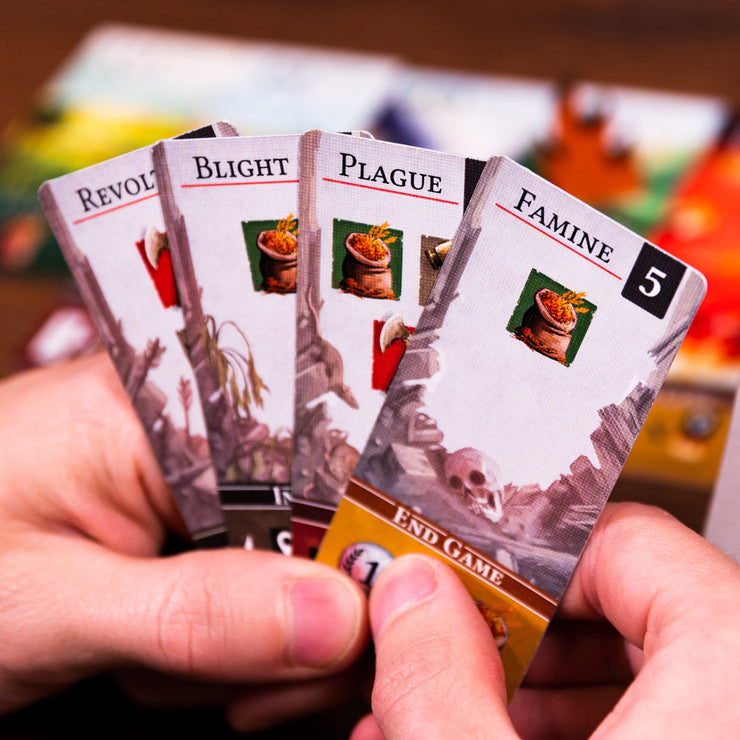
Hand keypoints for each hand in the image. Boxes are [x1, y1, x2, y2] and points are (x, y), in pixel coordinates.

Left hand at [0, 353, 368, 730]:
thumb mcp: (48, 603)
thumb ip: (193, 612)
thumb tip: (341, 619)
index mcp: (172, 402)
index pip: (319, 446)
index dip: (359, 530)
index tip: (366, 617)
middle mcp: (201, 432)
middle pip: (323, 514)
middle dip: (302, 616)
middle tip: (243, 687)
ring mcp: (203, 490)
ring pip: (302, 566)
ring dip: (261, 650)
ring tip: (170, 678)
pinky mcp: (197, 537)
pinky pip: (267, 593)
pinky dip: (245, 656)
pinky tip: (185, 677)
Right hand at [353, 502, 739, 738]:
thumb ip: (439, 683)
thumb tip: (409, 597)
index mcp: (739, 667)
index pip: (626, 539)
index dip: (521, 557)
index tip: (466, 585)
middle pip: (634, 608)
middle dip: (522, 635)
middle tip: (457, 656)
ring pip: (652, 676)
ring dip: (547, 694)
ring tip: (472, 714)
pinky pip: (675, 725)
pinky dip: (596, 730)